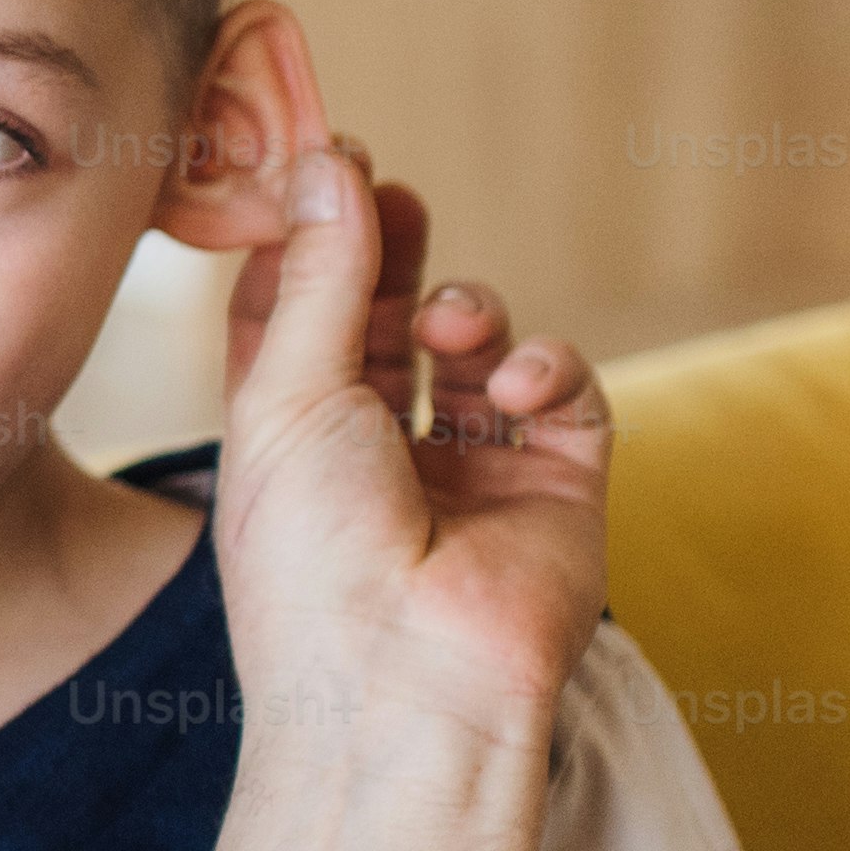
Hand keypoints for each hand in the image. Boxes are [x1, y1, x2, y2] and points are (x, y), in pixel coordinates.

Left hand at [211, 138, 612, 741]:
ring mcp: (468, 467)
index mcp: (287, 433)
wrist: (405, 689)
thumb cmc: (312, 562)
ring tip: (451, 325)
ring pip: (478, 339)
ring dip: (465, 308)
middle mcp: (374, 449)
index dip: (309, 235)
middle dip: (392, 249)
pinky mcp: (554, 485)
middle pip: (387, 312)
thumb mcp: (288, 396)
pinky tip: (512, 381)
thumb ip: (322, 274)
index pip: (296, 309)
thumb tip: (330, 161)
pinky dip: (543, 363)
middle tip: (394, 193)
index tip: (321, 162)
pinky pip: (562, 390)